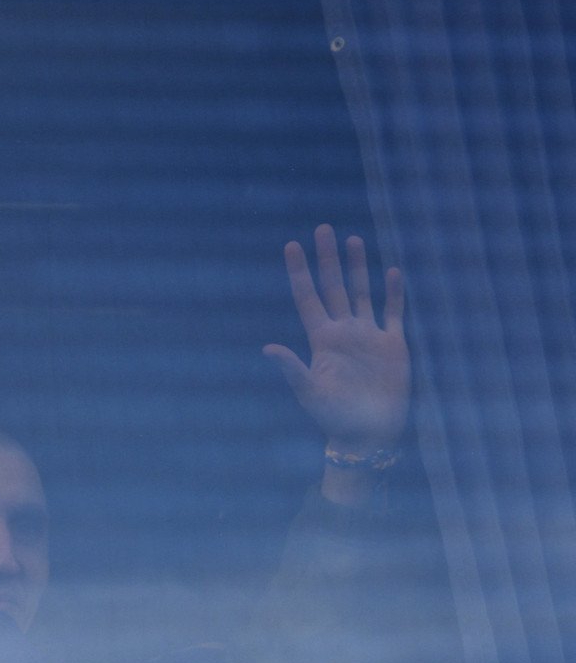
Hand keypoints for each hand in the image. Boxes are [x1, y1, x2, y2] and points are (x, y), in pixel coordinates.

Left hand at [263, 225, 409, 452]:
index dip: (299, 272)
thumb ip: (291, 368)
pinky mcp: (393, 344)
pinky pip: (393, 312)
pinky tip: (393, 271)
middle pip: (334, 286)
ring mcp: (368, 335)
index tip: (291, 244)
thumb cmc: (333, 418)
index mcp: (321, 340)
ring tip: (354, 240)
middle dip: (328, 258)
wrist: (368, 434)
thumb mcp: (309, 393)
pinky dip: (394, 293)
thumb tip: (268, 347)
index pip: (307, 297)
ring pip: (362, 292)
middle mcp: (343, 331)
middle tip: (323, 228)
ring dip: (359, 267)